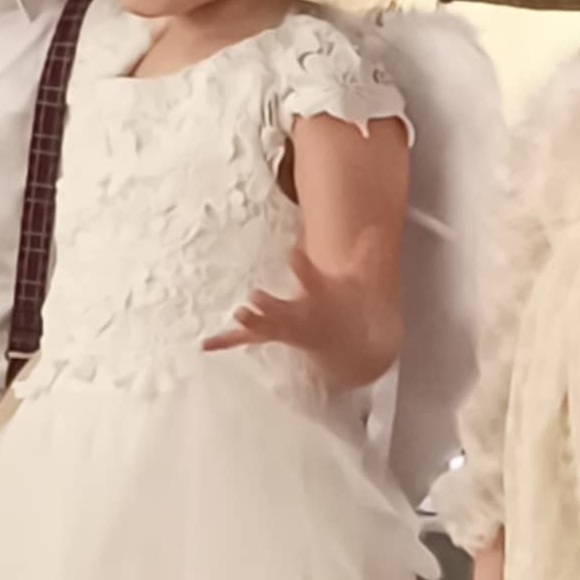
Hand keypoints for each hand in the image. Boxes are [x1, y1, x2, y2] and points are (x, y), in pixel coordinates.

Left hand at [203, 234, 401, 389]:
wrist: (350, 348)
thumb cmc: (349, 308)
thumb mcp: (361, 280)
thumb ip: (366, 255)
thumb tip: (374, 230)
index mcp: (323, 297)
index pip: (312, 279)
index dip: (302, 267)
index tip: (292, 252)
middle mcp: (303, 316)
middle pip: (285, 311)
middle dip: (270, 307)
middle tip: (254, 299)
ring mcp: (287, 329)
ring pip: (266, 328)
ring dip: (251, 323)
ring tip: (237, 316)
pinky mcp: (274, 335)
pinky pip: (247, 339)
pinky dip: (227, 341)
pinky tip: (206, 343)